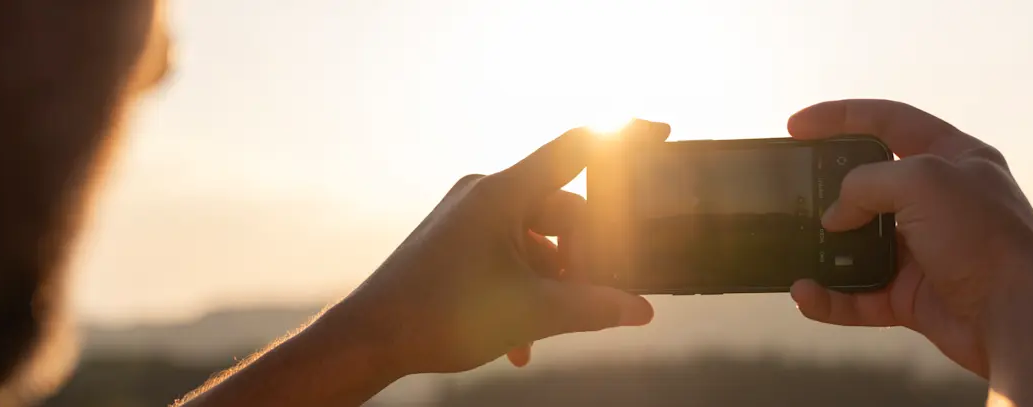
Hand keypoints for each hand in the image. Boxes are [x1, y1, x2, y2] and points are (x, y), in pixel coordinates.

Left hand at [316, 120, 669, 375]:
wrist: (370, 338)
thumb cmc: (441, 316)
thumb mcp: (530, 313)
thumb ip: (592, 308)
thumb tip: (642, 311)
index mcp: (503, 193)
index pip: (577, 148)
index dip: (624, 138)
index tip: (662, 134)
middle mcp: (485, 193)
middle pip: (563, 209)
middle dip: (586, 256)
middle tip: (603, 295)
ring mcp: (469, 216)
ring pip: (538, 240)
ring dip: (554, 285)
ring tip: (551, 331)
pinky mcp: (458, 240)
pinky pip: (510, 255)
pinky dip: (526, 290)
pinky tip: (522, 342)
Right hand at [784, 99, 1032, 377]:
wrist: (1018, 315)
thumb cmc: (983, 238)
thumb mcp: (922, 183)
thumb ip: (867, 184)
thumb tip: (836, 215)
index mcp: (954, 159)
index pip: (890, 122)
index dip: (841, 117)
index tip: (797, 126)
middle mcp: (940, 202)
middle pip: (871, 184)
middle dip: (829, 188)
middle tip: (792, 189)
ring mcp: (926, 251)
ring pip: (860, 244)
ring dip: (825, 249)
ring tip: (793, 246)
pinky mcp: (914, 296)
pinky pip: (861, 295)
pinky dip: (831, 297)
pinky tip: (805, 295)